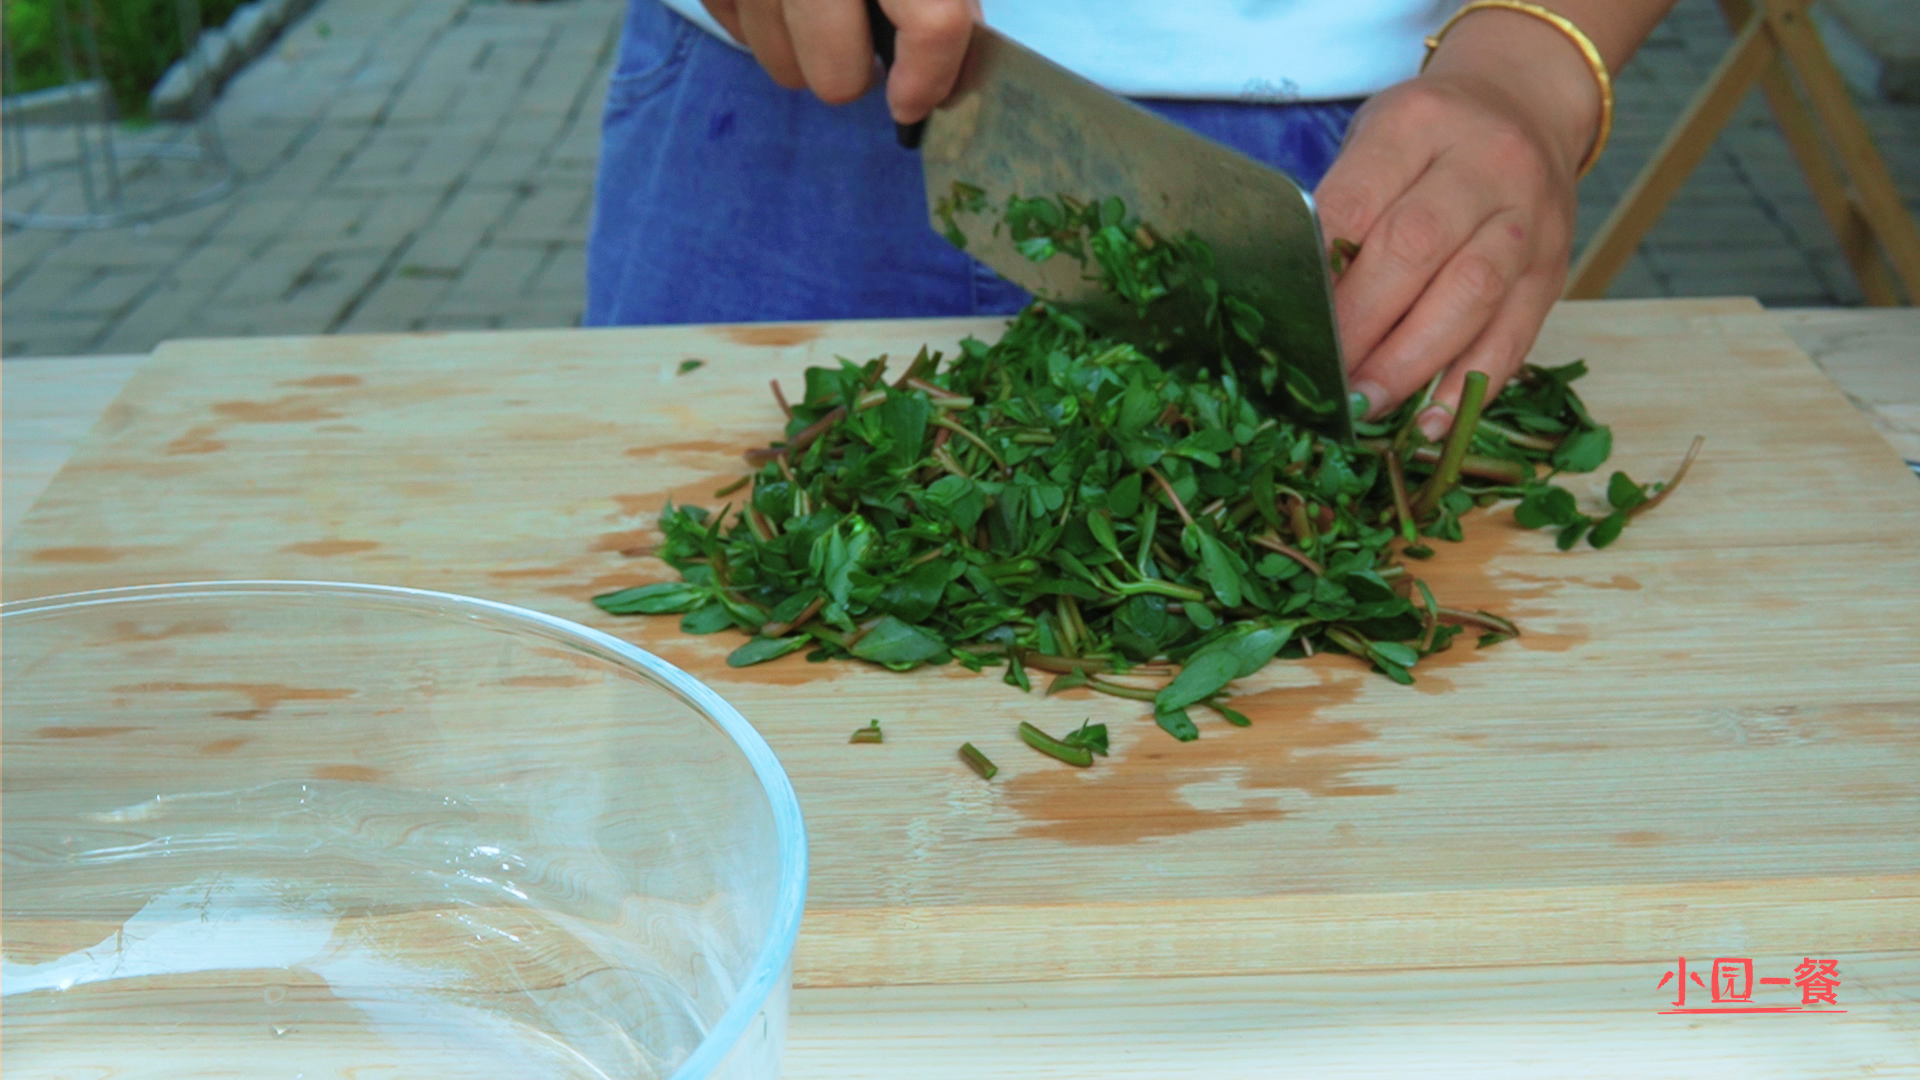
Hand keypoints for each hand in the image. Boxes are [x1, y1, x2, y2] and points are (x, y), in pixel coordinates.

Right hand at [699, 0, 978, 122]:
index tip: (913, 104)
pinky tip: (778, 3)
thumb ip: (942, 0)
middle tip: (860, 47)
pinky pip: (736, 33)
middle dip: (853, 75)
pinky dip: (759, 30)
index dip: (931, 80)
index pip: (932, 24)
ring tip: (814, 14)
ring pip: (782, 68)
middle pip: (838, 76)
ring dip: (804, 55)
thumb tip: (943, 75)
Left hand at [1313, 9, 1603, 439]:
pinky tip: (1433, 421)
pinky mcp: (1553, 270)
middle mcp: (1483, 164)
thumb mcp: (1376, 142)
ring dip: (1411, 362)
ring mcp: (1527, 219)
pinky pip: (1514, 335)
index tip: (1290, 324)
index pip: (1356, 201)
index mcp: (1417, 124)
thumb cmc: (1429, 138)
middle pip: (1414, 249)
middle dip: (1360, 324)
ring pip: (1470, 296)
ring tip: (1366, 404)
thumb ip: (1344, 209)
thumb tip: (1301, 304)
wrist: (1527, 103)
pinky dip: (1471, 384)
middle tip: (1320, 377)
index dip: (1321, 271)